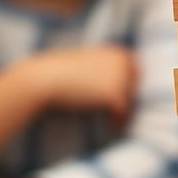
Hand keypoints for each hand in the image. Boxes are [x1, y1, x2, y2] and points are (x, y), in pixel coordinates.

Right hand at [21, 45, 137, 127]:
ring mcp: (120, 77)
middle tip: (120, 115)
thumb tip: (113, 83)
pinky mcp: (113, 94)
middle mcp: (122, 61)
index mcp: (116, 51)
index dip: (130, 87)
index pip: (135, 71)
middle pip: (134, 86)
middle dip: (128, 100)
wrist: (43, 79)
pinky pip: (122, 112)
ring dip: (122, 112)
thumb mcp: (86, 62)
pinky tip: (110, 126)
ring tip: (113, 121)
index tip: (125, 101)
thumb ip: (102, 68)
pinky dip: (117, 121)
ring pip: (129, 100)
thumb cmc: (58, 71)